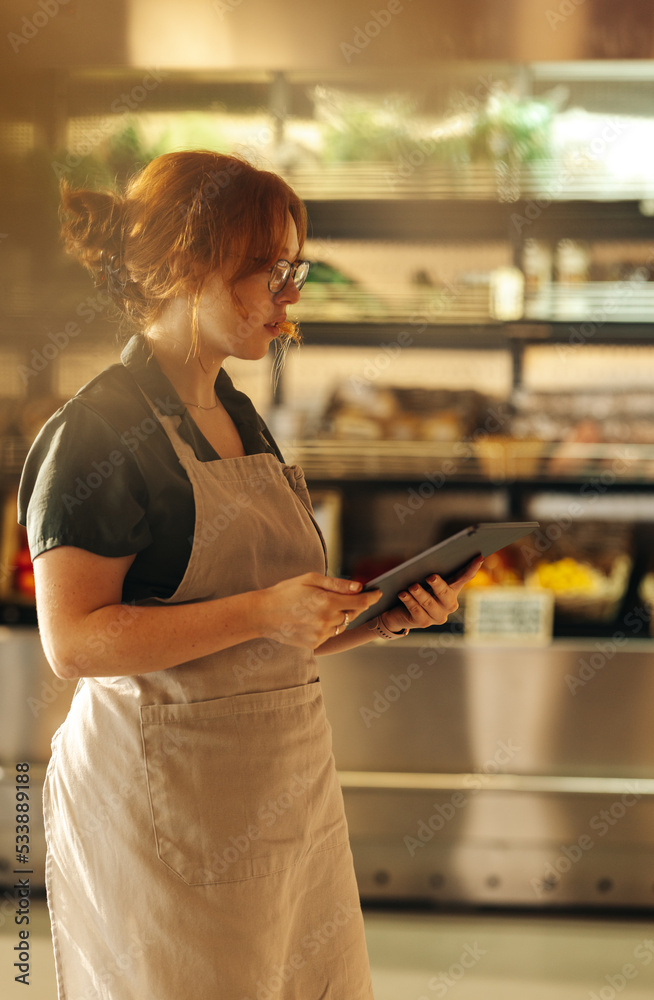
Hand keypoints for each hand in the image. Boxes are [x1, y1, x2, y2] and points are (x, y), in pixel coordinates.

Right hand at [258, 572, 381, 648]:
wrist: (263, 614)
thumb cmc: (286, 592)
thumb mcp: (311, 580)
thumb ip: (337, 584)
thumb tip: (359, 586)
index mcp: (327, 601)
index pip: (360, 602)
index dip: (371, 597)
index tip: (377, 593)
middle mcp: (326, 620)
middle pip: (352, 613)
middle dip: (353, 604)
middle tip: (346, 597)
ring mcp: (321, 634)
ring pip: (342, 625)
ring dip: (340, 616)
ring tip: (322, 607)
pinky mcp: (315, 643)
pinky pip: (330, 634)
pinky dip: (328, 626)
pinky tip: (313, 618)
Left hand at [381, 556, 483, 631]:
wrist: (398, 610)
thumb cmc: (414, 589)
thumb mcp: (423, 579)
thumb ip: (430, 572)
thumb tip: (428, 560)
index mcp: (452, 590)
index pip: (463, 578)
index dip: (471, 568)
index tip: (479, 557)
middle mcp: (448, 605)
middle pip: (446, 594)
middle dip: (439, 585)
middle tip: (430, 577)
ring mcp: (437, 615)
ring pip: (429, 603)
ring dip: (420, 594)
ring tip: (412, 586)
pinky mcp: (424, 622)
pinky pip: (417, 611)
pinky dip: (409, 601)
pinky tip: (403, 594)